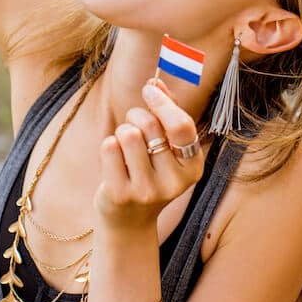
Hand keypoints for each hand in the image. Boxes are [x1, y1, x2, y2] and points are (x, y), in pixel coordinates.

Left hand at [94, 80, 204, 231]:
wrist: (128, 221)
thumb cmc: (149, 171)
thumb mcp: (167, 147)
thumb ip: (166, 112)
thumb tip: (156, 80)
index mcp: (192, 168)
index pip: (181, 126)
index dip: (163, 102)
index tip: (149, 88)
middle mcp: (174, 183)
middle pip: (150, 125)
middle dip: (137, 114)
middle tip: (133, 121)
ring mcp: (146, 191)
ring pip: (128, 134)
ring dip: (122, 131)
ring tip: (124, 144)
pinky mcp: (120, 194)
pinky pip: (109, 147)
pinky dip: (108, 145)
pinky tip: (114, 160)